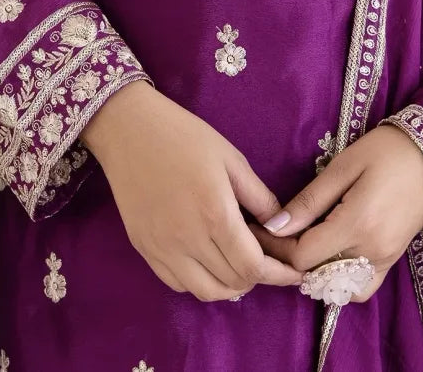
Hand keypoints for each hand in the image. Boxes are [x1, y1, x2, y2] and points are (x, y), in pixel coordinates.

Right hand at [81, 81, 303, 300]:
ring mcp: (162, 249)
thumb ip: (259, 197)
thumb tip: (280, 226)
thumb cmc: (184, 136)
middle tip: (268, 260)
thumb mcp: (231, 158)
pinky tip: (209, 261)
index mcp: (215, 214)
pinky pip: (178, 284)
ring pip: (205, 292)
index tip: (293, 272)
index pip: (252, 267)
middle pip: (232, 283)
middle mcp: (188, 241)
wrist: (129, 130)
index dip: (278, 274)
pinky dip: (200, 282)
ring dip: (229, 285)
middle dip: (257, 277)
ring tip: (239, 263)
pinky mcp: (144, 250)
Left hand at [249, 124, 422, 302]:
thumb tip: (274, 226)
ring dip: (315, 271)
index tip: (263, 229)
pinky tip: (331, 254)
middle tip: (277, 233)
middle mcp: (372, 252)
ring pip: (336, 286)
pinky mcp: (393, 261)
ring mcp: (385, 260)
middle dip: (291, 258)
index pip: (302, 257)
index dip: (277, 246)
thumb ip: (309, 201)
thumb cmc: (386, 151)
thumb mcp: (344, 166)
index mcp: (357, 224)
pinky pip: (360, 287)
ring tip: (304, 242)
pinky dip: (340, 279)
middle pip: (316, 274)